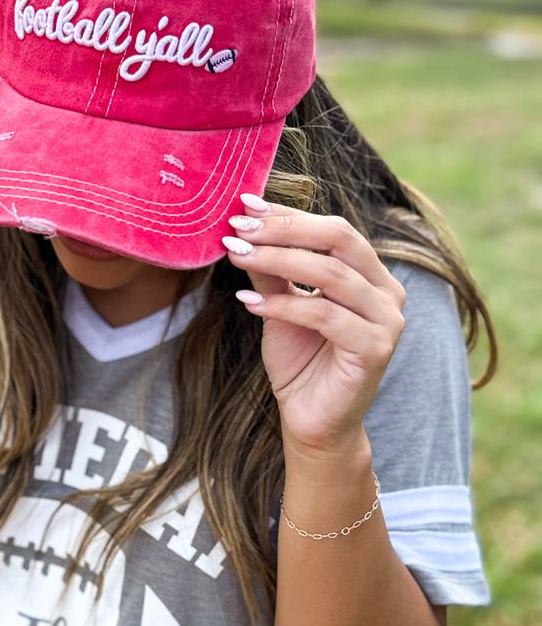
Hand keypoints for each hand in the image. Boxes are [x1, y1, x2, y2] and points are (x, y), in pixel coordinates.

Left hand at [223, 195, 406, 455]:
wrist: (311, 421)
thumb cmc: (299, 359)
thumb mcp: (279, 304)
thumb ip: (270, 268)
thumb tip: (242, 226)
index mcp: (370, 273)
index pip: (333, 229)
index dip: (289, 214)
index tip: (245, 205)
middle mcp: (387, 291)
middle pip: (339, 240)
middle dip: (285, 229)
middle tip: (240, 227)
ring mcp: (387, 320)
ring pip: (330, 275)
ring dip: (277, 260)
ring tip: (237, 255)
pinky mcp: (376, 350)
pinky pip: (326, 315)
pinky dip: (284, 305)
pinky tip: (249, 303)